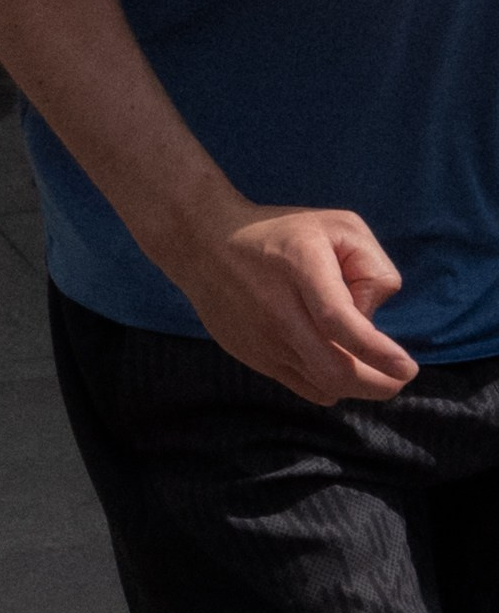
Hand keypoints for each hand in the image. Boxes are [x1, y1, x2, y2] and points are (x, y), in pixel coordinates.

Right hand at [168, 199, 417, 405]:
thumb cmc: (282, 232)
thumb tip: (373, 317)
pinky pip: (300, 386)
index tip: (406, 368)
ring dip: (355, 386)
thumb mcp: (340, 226)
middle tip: (398, 379)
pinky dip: (327, 385)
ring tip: (370, 370)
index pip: (340, 322)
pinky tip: (336, 366)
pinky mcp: (251, 356)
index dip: (378, 353)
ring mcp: (261, 339)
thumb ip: (371, 267)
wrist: (204, 244)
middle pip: (334, 370)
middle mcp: (278, 310)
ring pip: (320, 385)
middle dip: (377, 385)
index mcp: (301, 268)